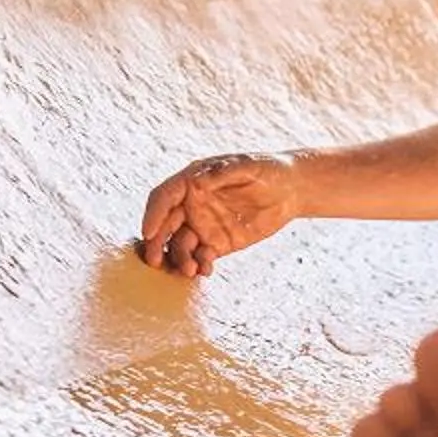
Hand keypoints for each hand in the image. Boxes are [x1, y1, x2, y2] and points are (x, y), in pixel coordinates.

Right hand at [138, 152, 304, 276]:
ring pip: (180, 246)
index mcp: (192, 182)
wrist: (290, 190)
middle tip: (154, 261)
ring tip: (189, 271)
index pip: (164, 198)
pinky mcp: (218, 244)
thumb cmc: (266, 169)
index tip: (147, 232)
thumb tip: (197, 182)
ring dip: (179, 259)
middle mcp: (192, 205)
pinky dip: (200, 266)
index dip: (153, 214)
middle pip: (165, 226)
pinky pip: (201, 257)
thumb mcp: (247, 165)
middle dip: (156, 244)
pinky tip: (205, 271)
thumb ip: (222, 172)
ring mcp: (203, 226)